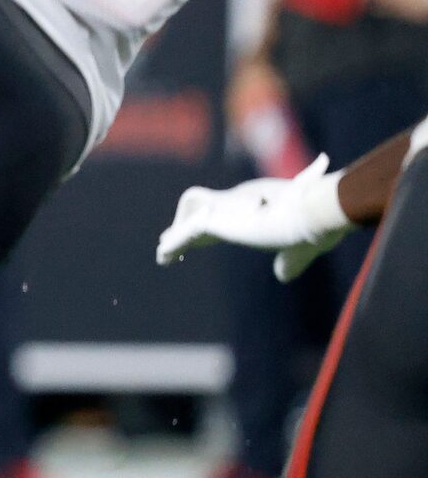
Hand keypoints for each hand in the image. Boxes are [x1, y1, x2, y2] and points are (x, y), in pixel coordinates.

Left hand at [156, 157, 352, 282]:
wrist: (312, 214)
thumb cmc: (314, 229)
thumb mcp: (300, 249)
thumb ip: (290, 261)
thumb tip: (283, 276)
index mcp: (259, 207)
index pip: (231, 214)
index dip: (215, 227)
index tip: (203, 236)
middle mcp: (239, 202)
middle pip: (207, 214)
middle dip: (188, 229)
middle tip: (170, 246)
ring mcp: (227, 210)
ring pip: (193, 218)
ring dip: (178, 235)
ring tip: (164, 255)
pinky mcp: (216, 221)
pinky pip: (187, 232)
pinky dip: (175, 244)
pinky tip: (163, 257)